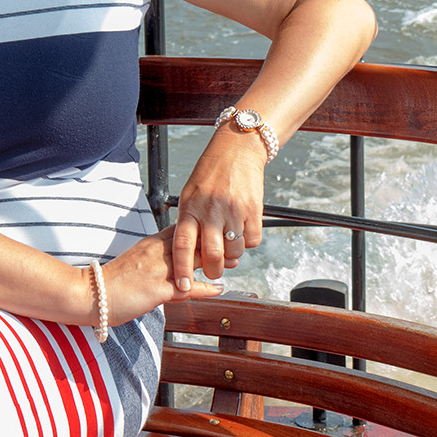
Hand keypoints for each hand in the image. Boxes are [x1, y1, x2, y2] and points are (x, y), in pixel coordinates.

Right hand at [100, 228, 222, 324]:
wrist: (91, 295)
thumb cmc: (112, 281)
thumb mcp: (135, 259)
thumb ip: (153, 255)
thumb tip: (169, 255)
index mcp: (151, 243)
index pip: (182, 229)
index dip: (202, 229)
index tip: (218, 229)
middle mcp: (157, 252)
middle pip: (192, 240)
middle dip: (215, 240)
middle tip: (234, 242)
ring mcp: (158, 270)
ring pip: (193, 259)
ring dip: (215, 260)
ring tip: (234, 261)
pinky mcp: (158, 289)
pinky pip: (187, 287)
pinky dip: (206, 288)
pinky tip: (219, 288)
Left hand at [170, 129, 267, 290]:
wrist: (238, 148)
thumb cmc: (211, 172)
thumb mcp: (190, 193)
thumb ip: (189, 221)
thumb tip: (189, 252)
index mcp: (191, 207)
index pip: (182, 245)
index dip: (182, 270)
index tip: (182, 288)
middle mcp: (211, 210)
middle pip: (211, 256)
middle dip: (212, 270)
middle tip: (213, 270)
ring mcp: (234, 210)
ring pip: (234, 252)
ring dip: (232, 255)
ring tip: (229, 242)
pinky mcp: (254, 210)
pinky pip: (253, 240)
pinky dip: (248, 241)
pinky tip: (243, 228)